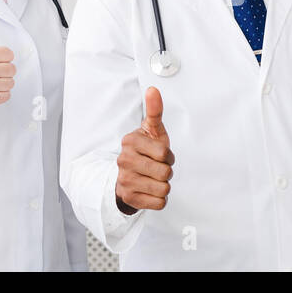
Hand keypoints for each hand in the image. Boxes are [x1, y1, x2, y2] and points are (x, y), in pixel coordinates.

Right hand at [115, 86, 173, 213]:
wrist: (128, 175)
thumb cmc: (146, 150)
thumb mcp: (152, 130)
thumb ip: (154, 110)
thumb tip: (153, 89)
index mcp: (130, 141)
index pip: (164, 154)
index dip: (167, 156)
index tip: (159, 154)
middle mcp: (123, 161)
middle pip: (165, 173)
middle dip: (166, 172)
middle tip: (156, 168)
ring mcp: (124, 181)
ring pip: (164, 189)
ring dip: (164, 186)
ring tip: (153, 179)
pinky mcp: (128, 199)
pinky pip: (159, 203)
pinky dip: (159, 199)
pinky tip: (149, 191)